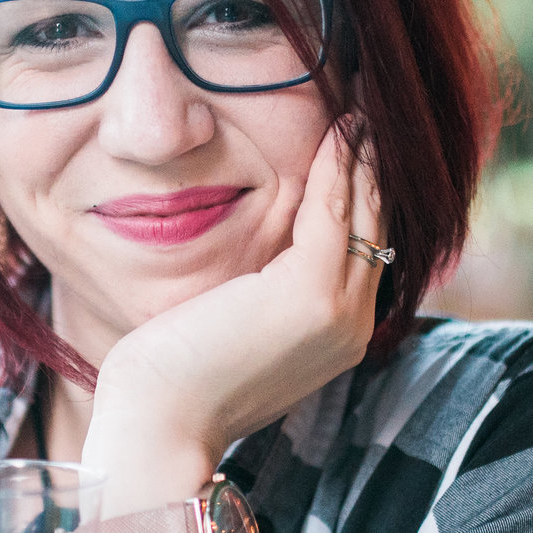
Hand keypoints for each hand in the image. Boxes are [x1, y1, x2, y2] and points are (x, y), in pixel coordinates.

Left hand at [77, 119, 382, 532]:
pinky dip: (338, 166)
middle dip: (373, 167)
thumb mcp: (232, 333)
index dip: (362, 194)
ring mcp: (338, 312)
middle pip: (375, 226)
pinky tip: (335, 128)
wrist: (156, 425)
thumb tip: (253, 269)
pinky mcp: (310, 294)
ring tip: (360, 108)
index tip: (357, 144)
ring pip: (362, 214)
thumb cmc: (174, 384)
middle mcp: (351, 326)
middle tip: (369, 109)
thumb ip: (259, 298)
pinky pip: (333, 211)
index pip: (361, 250)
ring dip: (363, 156)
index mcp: (336, 337)